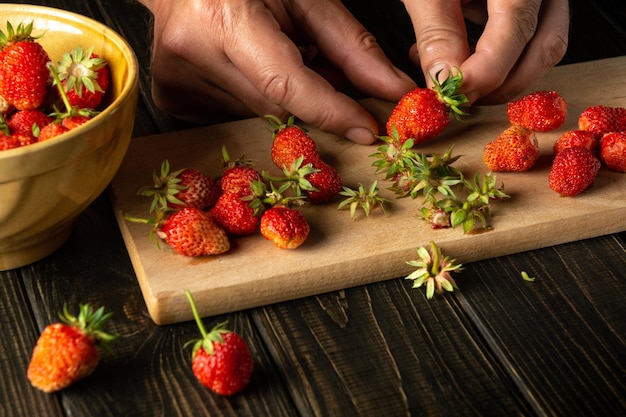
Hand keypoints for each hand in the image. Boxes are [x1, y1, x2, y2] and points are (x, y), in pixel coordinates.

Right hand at [138, 0, 415, 143]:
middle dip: (308, 95)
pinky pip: (233, 115)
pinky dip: (254, 97)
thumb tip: (392, 90)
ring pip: (257, 114)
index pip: (286, 85)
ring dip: (280, 95)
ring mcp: (174, 81)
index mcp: (222, 18)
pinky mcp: (172, 99)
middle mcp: (190, 53)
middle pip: (276, 106)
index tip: (367, 129)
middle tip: (314, 59)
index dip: (332, 111)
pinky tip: (247, 66)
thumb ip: (351, 46)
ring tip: (274, 52)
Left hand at [405, 0, 569, 103]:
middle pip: (543, 47)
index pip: (516, 32)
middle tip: (457, 96)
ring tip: (449, 72)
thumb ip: (437, 31)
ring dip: (499, 75)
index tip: (453, 93)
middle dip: (499, 85)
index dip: (485, 73)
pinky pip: (528, 34)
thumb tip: (444, 81)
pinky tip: (456, 53)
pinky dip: (497, 56)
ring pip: (541, 46)